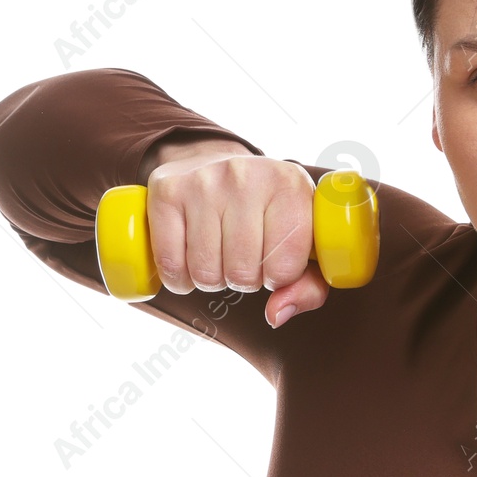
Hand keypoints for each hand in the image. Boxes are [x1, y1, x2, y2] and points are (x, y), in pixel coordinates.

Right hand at [142, 142, 328, 327]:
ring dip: (212, 279)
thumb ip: (308, 286)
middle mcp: (247, 176)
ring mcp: (204, 181)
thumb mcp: (303, 241)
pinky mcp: (167, 191)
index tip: (273, 260)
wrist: (216, 162)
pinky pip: (170, 264)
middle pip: (243, 274)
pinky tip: (190, 261)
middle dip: (243, 279)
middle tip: (243, 257)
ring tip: (219, 255)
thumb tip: (276, 315)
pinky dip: (179, 278)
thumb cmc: (267, 212)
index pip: (284, 268)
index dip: (277, 278)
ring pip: (206, 273)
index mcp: (291, 186)